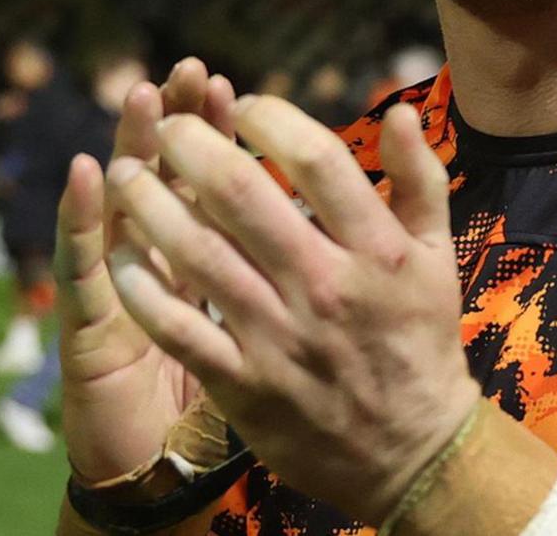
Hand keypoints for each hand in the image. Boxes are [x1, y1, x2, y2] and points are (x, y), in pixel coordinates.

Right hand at [55, 59, 244, 482]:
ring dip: (129, 146)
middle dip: (173, 120)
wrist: (159, 466)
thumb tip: (315, 195)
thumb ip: (271, 258)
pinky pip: (85, 267)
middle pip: (159, 172)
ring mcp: (116, 284)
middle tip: (185, 71)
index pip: (205, 174)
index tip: (224, 80)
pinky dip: (82, 218)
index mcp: (200, 256)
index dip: (211, 127)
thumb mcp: (252, 323)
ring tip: (141, 97)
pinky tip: (85, 177)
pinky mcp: (88, 325)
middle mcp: (152, 259)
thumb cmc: (219, 386)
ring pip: (119, 201)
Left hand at [105, 96, 479, 525]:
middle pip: (241, 195)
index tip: (243, 105)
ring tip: (125, 172)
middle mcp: (325, 286)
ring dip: (150, 204)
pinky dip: (143, 287)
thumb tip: (398, 110)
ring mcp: (280, 337)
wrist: (411, 450)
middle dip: (191, 147)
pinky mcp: (244, 383)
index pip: (317, 159)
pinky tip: (121, 255)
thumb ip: (419, 178)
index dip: (271, 118)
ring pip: (197, 254)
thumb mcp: (435, 255)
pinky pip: (179, 327)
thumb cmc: (420, 340)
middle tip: (165, 124)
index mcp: (376, 249)